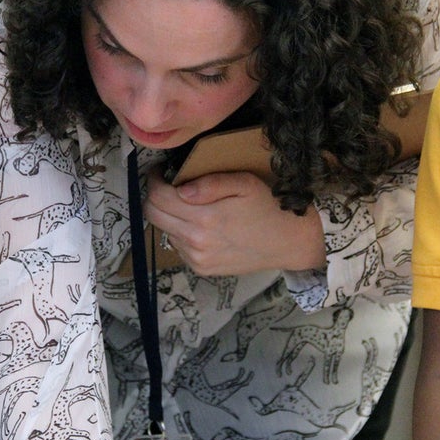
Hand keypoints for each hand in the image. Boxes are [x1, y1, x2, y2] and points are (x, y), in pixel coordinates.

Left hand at [145, 170, 325, 276]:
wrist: (287, 242)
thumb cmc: (267, 207)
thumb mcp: (245, 183)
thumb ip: (211, 183)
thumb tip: (181, 189)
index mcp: (205, 218)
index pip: (158, 198)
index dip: (154, 180)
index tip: (161, 171)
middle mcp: (196, 241)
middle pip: (152, 215)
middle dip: (155, 196)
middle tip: (168, 185)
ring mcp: (197, 258)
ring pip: (164, 230)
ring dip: (170, 215)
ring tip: (190, 206)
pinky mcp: (201, 268)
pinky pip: (177, 246)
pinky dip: (181, 232)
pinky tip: (201, 225)